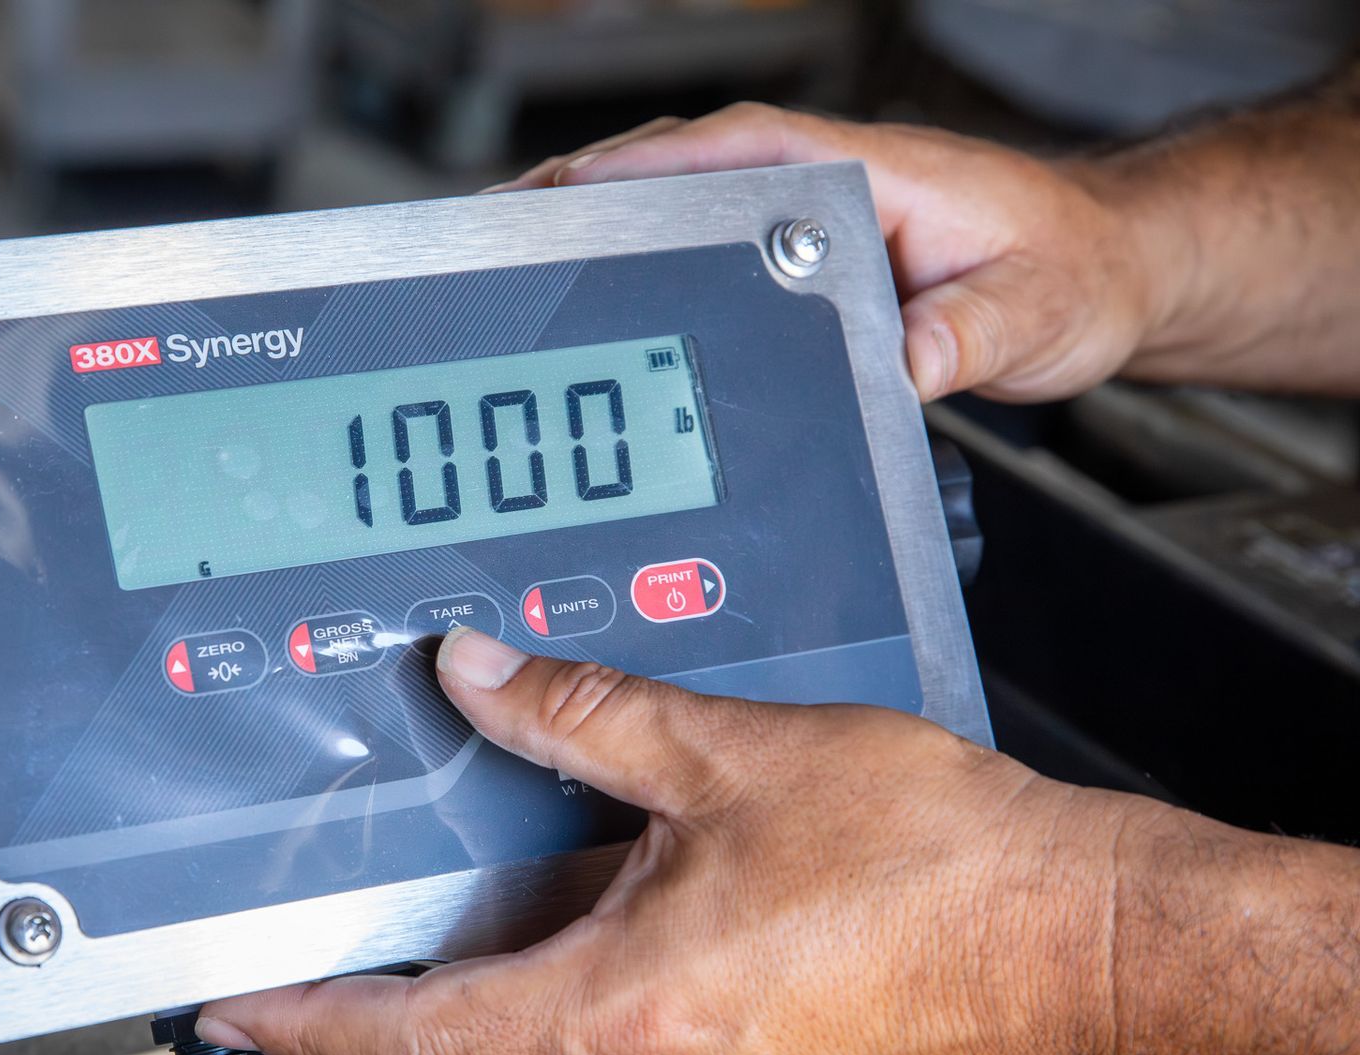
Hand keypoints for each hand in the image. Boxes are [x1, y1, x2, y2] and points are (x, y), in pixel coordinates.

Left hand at [199, 627, 1126, 1054]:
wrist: (1068, 929)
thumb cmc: (932, 860)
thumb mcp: (730, 750)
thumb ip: (580, 708)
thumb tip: (479, 673)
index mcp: (624, 1001)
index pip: (414, 1038)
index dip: (306, 1027)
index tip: (247, 1016)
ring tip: (433, 1020)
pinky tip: (581, 988)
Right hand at [486, 105, 1174, 403]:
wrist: (1104, 275)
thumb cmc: (1071, 276)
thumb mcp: (1033, 312)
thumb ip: (969, 332)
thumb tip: (906, 358)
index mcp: (862, 175)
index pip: (728, 153)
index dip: (637, 173)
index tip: (563, 198)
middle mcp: (820, 185)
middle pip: (671, 172)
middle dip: (577, 198)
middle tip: (493, 240)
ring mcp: (802, 217)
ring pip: (674, 205)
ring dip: (594, 227)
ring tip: (512, 270)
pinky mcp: (797, 255)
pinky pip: (696, 242)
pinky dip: (635, 257)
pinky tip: (591, 298)